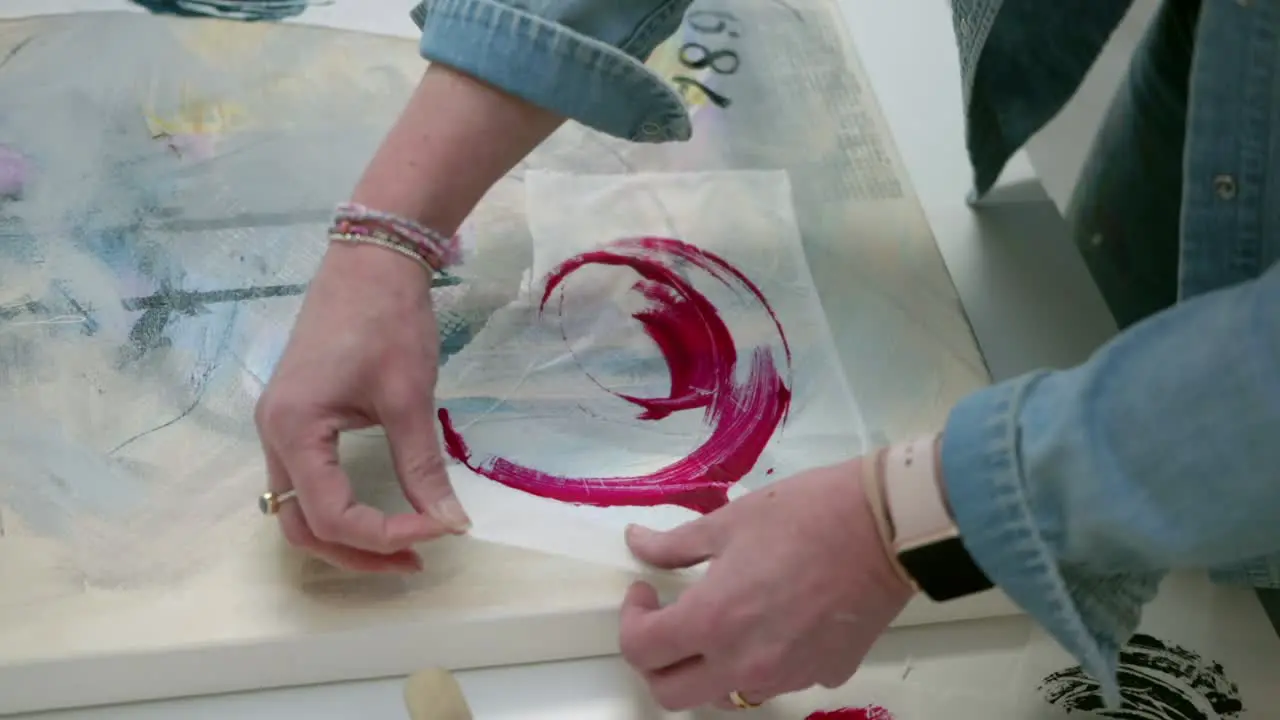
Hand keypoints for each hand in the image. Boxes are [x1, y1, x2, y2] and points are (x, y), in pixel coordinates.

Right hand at [254, 242, 468, 572]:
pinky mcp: (295, 419)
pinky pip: (307, 482)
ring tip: (404, 543)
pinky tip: (380, 510)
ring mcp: (279, 428)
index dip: (387, 534)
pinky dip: (339, 508)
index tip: (440, 528)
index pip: (331, 515)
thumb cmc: (388, 321)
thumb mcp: (410, 398)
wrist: (370, 260)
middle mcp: (273, 436)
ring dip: (348, 535)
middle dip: (359, 551)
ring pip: (299, 509)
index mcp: (293, 430)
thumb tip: (452, 523)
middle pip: (303, 524)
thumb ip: (423, 467)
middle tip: (418, 558)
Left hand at [618, 459, 913, 710]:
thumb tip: (636, 543)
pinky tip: (778, 620)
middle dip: (658, 661)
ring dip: (708, 667)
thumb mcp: (729, 521)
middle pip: (671, 694)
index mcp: (713, 621)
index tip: (647, 591)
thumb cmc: (804, 514)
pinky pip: (778, 681)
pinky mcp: (825, 676)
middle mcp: (744, 663)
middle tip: (670, 619)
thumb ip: (675, 545)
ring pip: (725, 695)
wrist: (887, 527)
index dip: (631, 619)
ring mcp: (788, 677)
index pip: (641, 651)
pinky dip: (763, 660)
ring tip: (724, 621)